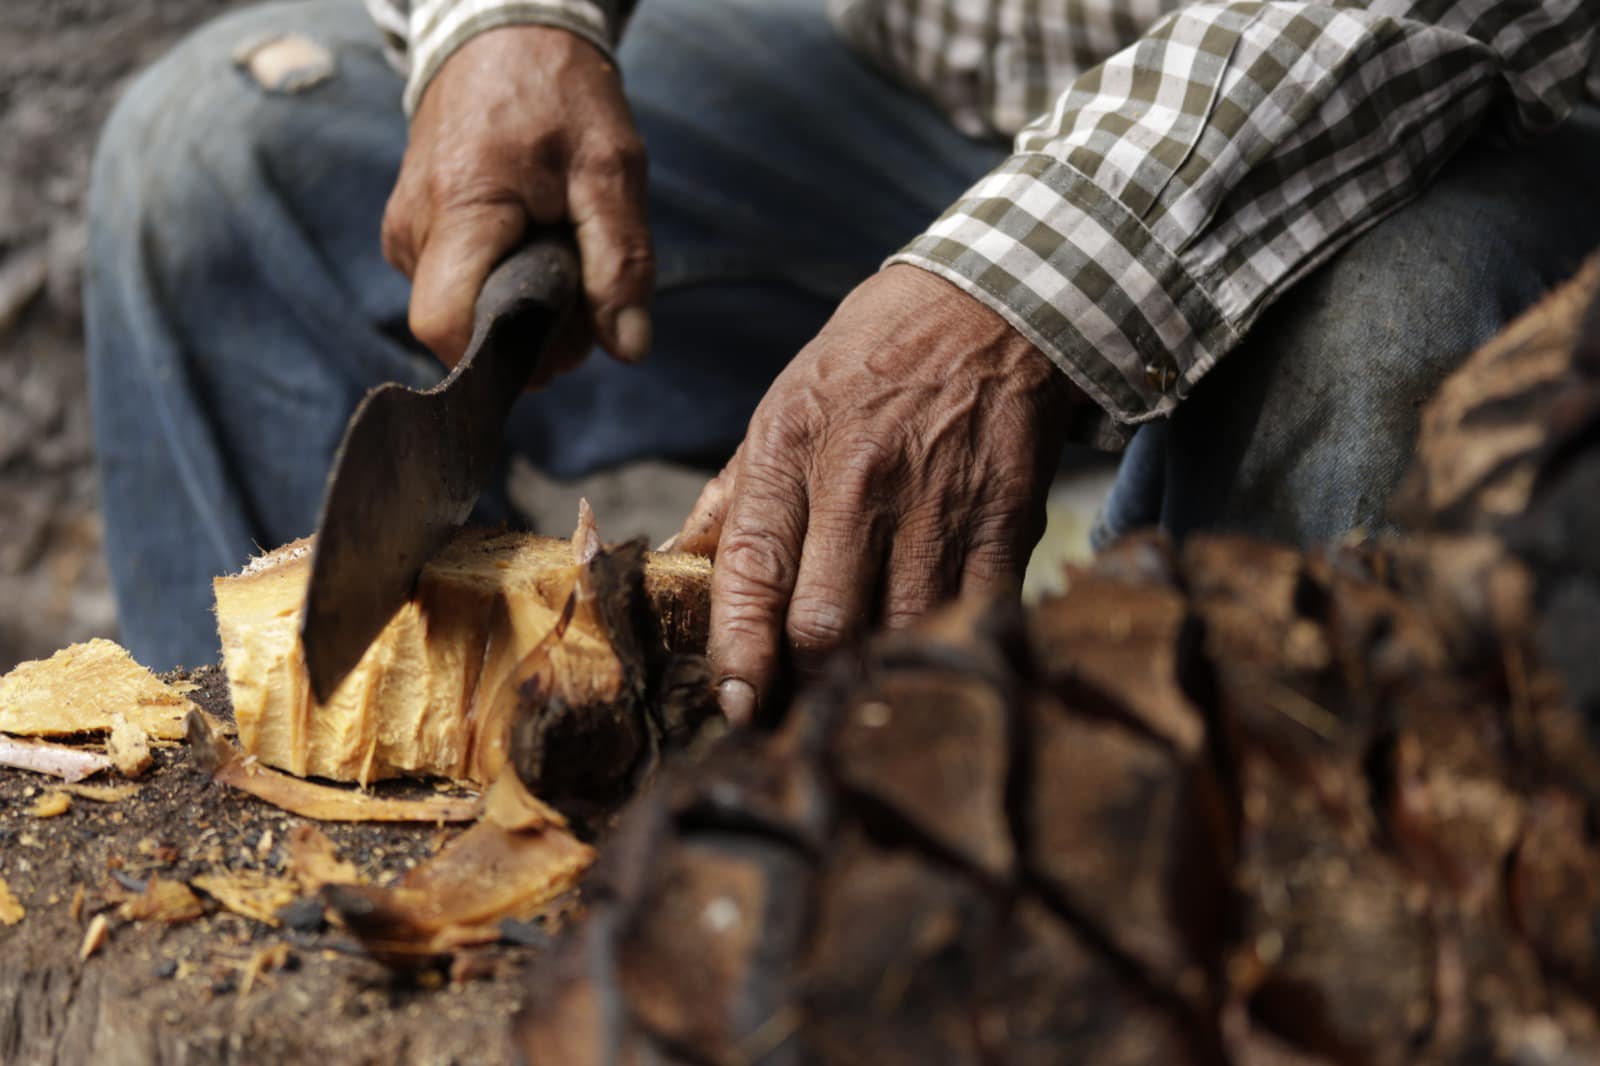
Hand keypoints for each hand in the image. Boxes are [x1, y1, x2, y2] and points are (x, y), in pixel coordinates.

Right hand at [381, 26, 651, 377]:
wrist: (504, 35)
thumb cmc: (560, 94)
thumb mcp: (611, 170)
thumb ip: (621, 262)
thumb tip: (629, 349)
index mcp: (458, 210)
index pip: (444, 325)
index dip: (502, 354)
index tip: (561, 343)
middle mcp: (412, 228)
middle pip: (461, 328)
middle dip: (529, 333)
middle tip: (584, 289)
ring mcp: (405, 231)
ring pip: (460, 312)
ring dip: (519, 307)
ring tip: (559, 251)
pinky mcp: (410, 231)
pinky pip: (456, 286)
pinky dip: (501, 283)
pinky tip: (532, 245)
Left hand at [674, 264, 1081, 723]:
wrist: (995, 307)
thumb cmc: (874, 358)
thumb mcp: (786, 404)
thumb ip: (734, 493)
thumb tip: (680, 563)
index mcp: (790, 447)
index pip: (752, 570)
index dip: (739, 652)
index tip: (736, 703)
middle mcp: (860, 480)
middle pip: (824, 624)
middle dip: (805, 685)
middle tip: (797, 713)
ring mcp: (937, 506)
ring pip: (898, 634)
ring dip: (874, 679)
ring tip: (858, 700)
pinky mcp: (1006, 524)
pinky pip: (969, 616)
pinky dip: (942, 648)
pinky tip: (926, 660)